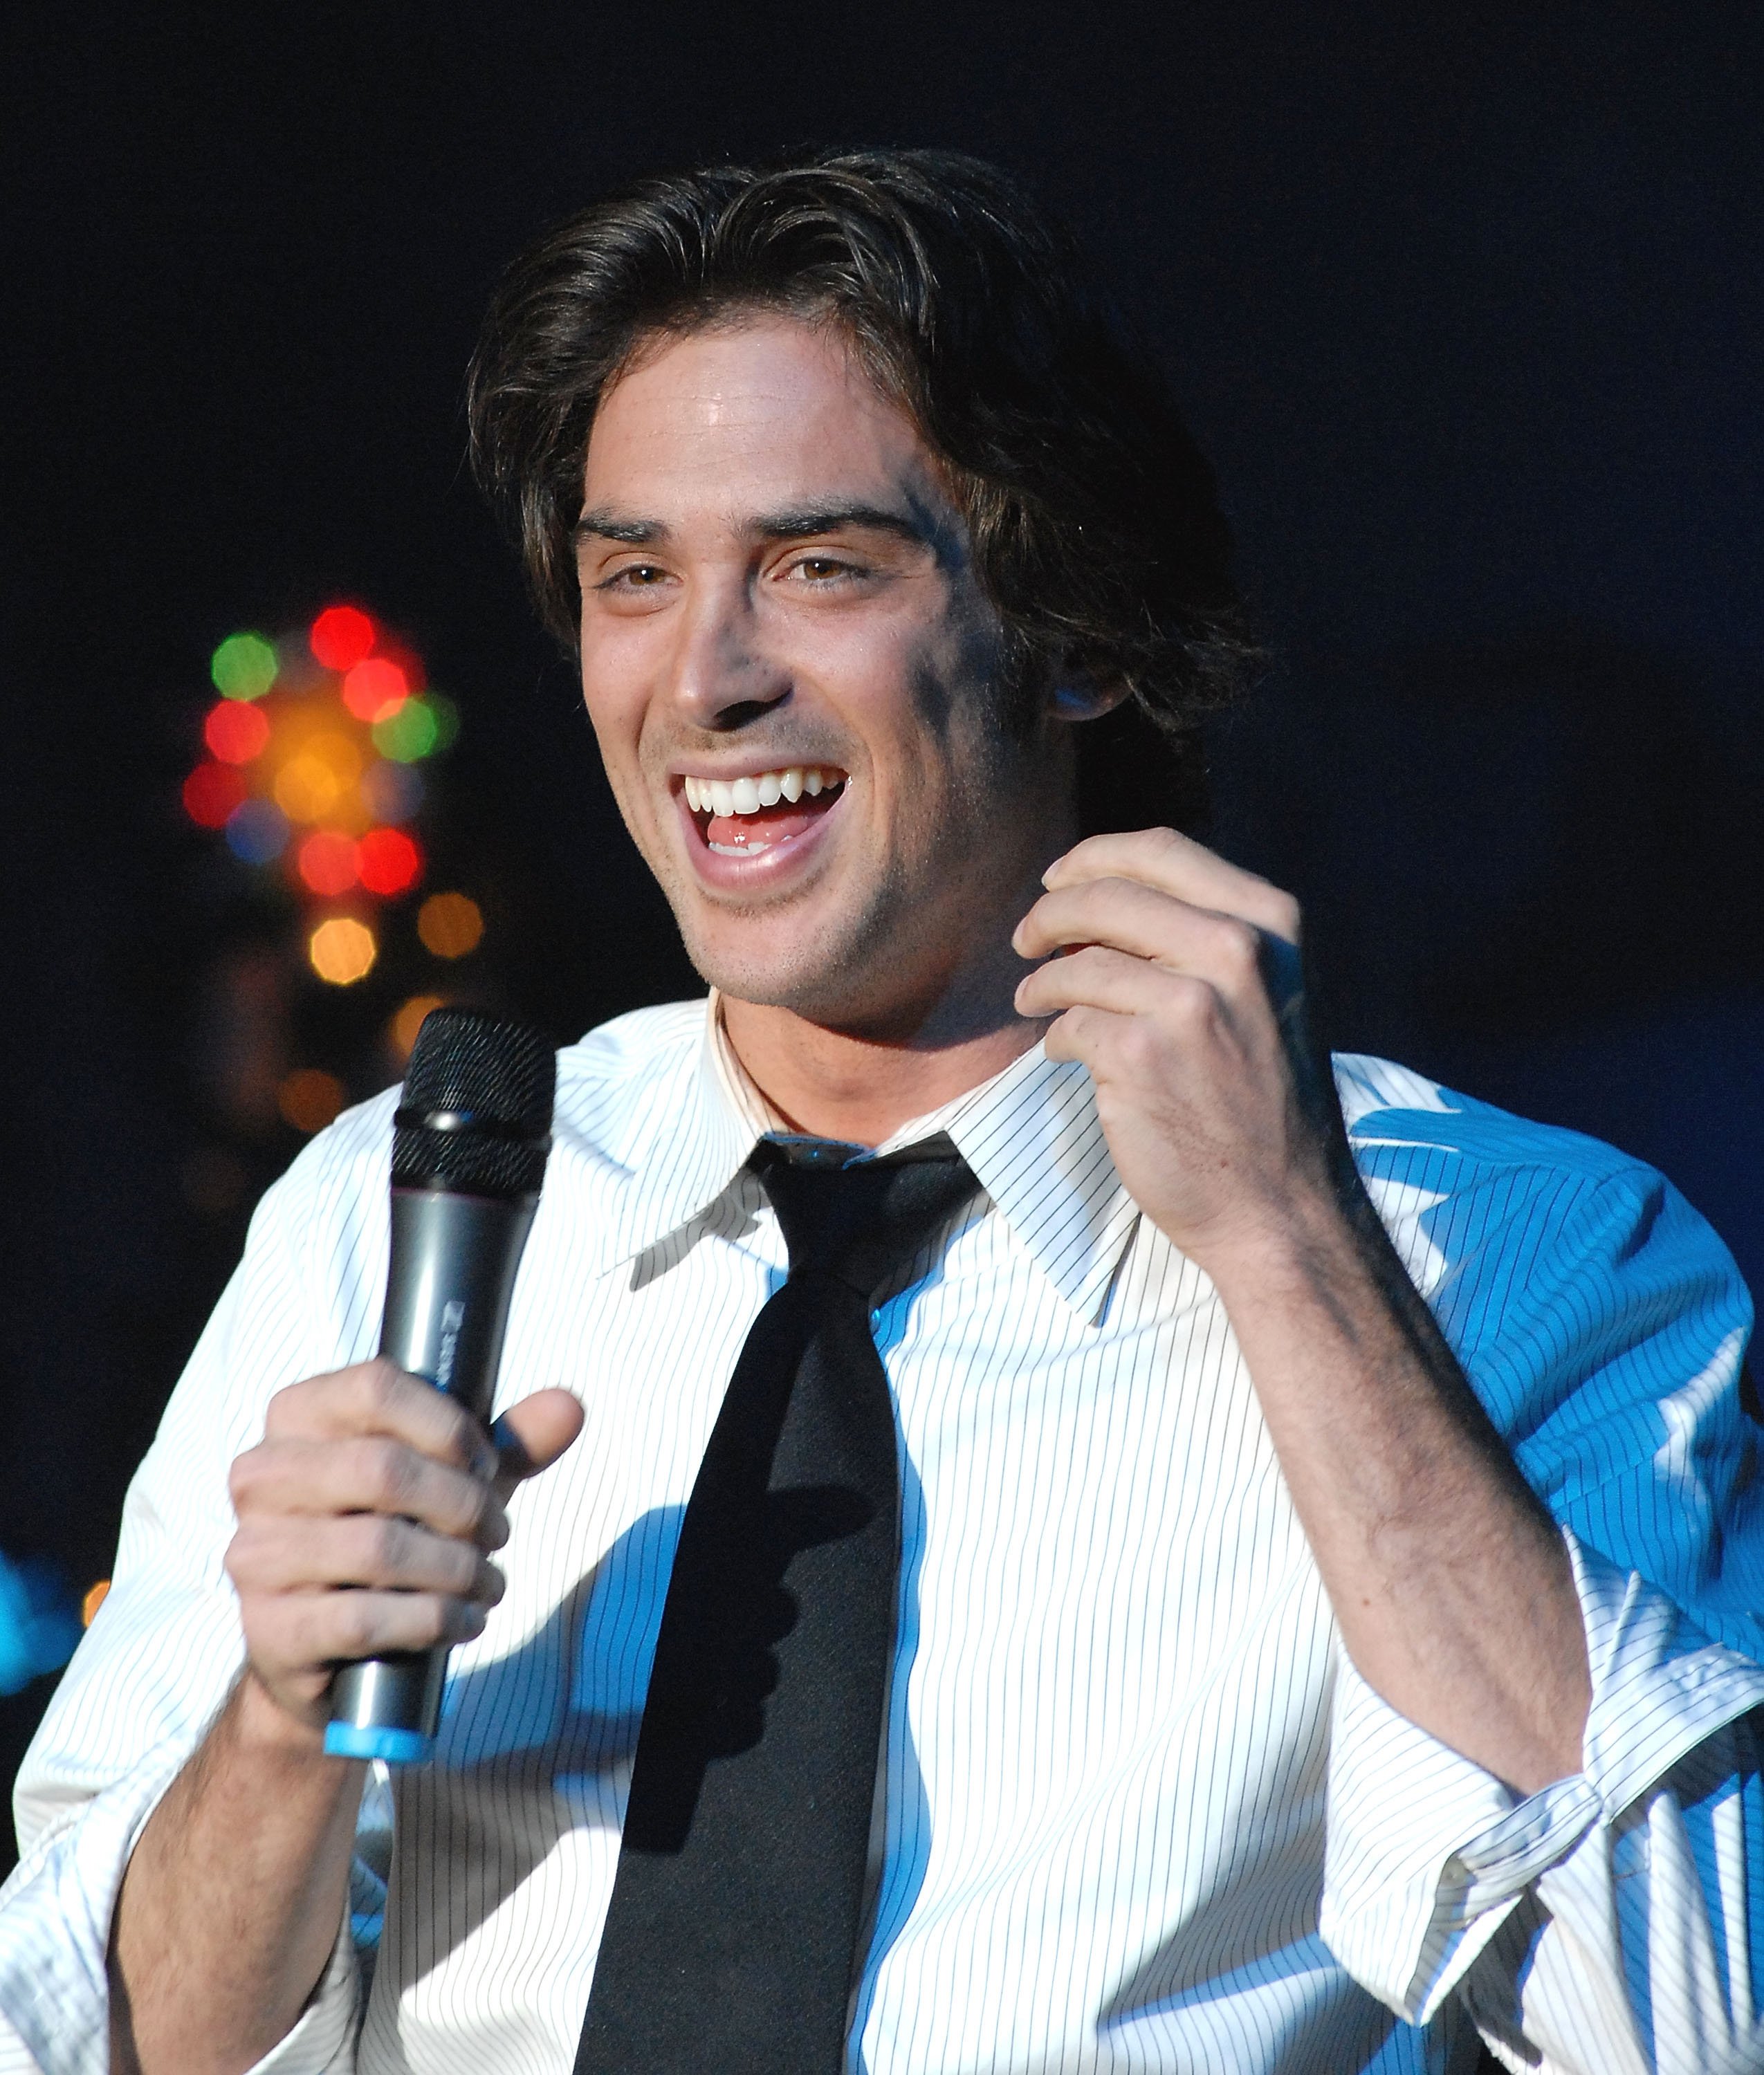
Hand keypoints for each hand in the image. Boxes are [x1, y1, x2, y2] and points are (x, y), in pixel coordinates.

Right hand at [225, 1362, 583, 1738]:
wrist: (329, 1650)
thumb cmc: (396, 1534)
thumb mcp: (453, 1478)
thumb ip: (510, 1441)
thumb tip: (569, 1406)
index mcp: (298, 1416)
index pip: (375, 1387)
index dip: (449, 1427)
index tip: (486, 1464)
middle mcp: (261, 1476)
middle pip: (382, 1469)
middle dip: (464, 1505)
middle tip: (497, 1532)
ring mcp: (255, 1554)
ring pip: (379, 1547)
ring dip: (457, 1568)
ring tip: (487, 1580)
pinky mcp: (269, 1629)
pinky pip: (365, 1619)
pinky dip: (433, 1620)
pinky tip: (463, 1620)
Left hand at [1012, 826, 1347, 1272]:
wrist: (1282, 1205)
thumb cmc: (1263, 1098)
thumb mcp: (1265, 992)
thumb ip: (1203, 935)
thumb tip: (1095, 897)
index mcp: (1270, 921)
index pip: (1161, 850)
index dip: (1093, 858)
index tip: (1058, 880)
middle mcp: (1236, 951)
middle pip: (1104, 896)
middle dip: (1048, 913)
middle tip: (1026, 938)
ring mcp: (1189, 1004)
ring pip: (1077, 964)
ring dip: (1041, 984)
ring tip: (1034, 1002)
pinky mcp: (1140, 1057)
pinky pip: (1069, 1025)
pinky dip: (1056, 1039)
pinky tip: (1065, 1054)